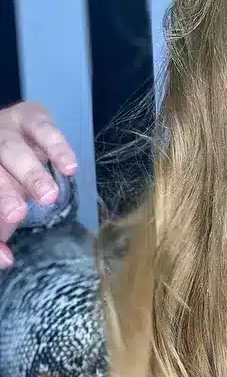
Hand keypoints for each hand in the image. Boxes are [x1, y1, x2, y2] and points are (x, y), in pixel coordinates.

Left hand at [0, 102, 76, 267]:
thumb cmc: (4, 180)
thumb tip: (6, 260)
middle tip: (18, 215)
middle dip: (4, 192)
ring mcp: (4, 127)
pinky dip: (56, 147)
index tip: (10, 223)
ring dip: (31, 173)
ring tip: (49, 197)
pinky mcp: (29, 116)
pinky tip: (69, 167)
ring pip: (12, 149)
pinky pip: (41, 128)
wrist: (15, 132)